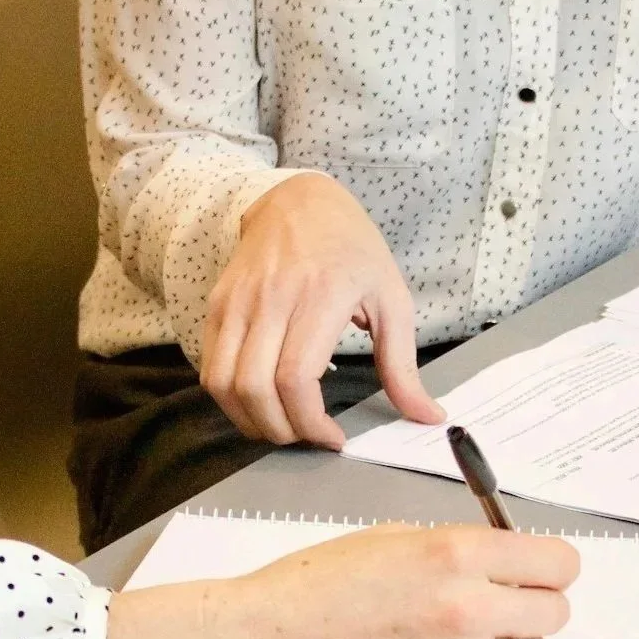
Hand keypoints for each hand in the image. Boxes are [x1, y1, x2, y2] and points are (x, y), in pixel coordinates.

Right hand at [106, 523, 579, 638]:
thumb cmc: (318, 583)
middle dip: (534, 603)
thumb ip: (459, 548)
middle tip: (502, 601)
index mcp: (455, 553)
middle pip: (555, 613)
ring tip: (459, 635)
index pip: (558, 564)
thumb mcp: (394, 537)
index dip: (550, 565)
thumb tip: (510, 560)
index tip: (539, 569)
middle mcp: (467, 608)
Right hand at [202, 175, 444, 448]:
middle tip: (307, 436)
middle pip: (255, 389)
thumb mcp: (392, 299)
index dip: (310, 422)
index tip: (333, 437)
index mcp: (321, 296)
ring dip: (249, 420)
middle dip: (281, 430)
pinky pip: (210, 367)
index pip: (296, 377)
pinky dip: (230, 398)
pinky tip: (260, 401)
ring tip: (282, 425)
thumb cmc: (351, 250)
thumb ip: (403, 365)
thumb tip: (427, 416)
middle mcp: (271, 298)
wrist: (299, 201)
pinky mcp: (218, 305)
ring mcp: (237, 302)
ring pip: (223, 384)